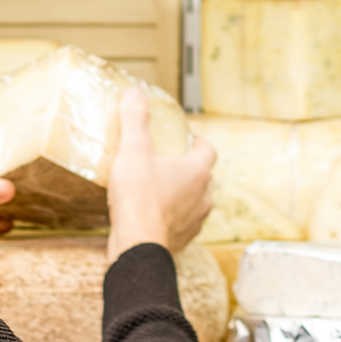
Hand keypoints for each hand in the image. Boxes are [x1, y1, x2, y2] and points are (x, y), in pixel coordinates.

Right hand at [106, 88, 214, 260]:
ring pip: (192, 202)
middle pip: (201, 177)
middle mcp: (202, 197)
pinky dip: (167, 216)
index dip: (198, 143)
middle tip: (165, 163)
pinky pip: (178, 223)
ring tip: (156, 189)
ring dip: (178, 194)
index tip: (187, 140)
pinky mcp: (181, 240)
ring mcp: (194, 221)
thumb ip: (135, 121)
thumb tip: (133, 94)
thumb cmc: (139, 199)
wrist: (137, 247)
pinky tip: (148, 214)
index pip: (207, 151)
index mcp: (197, 172)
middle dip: (186, 169)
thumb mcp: (133, 151)